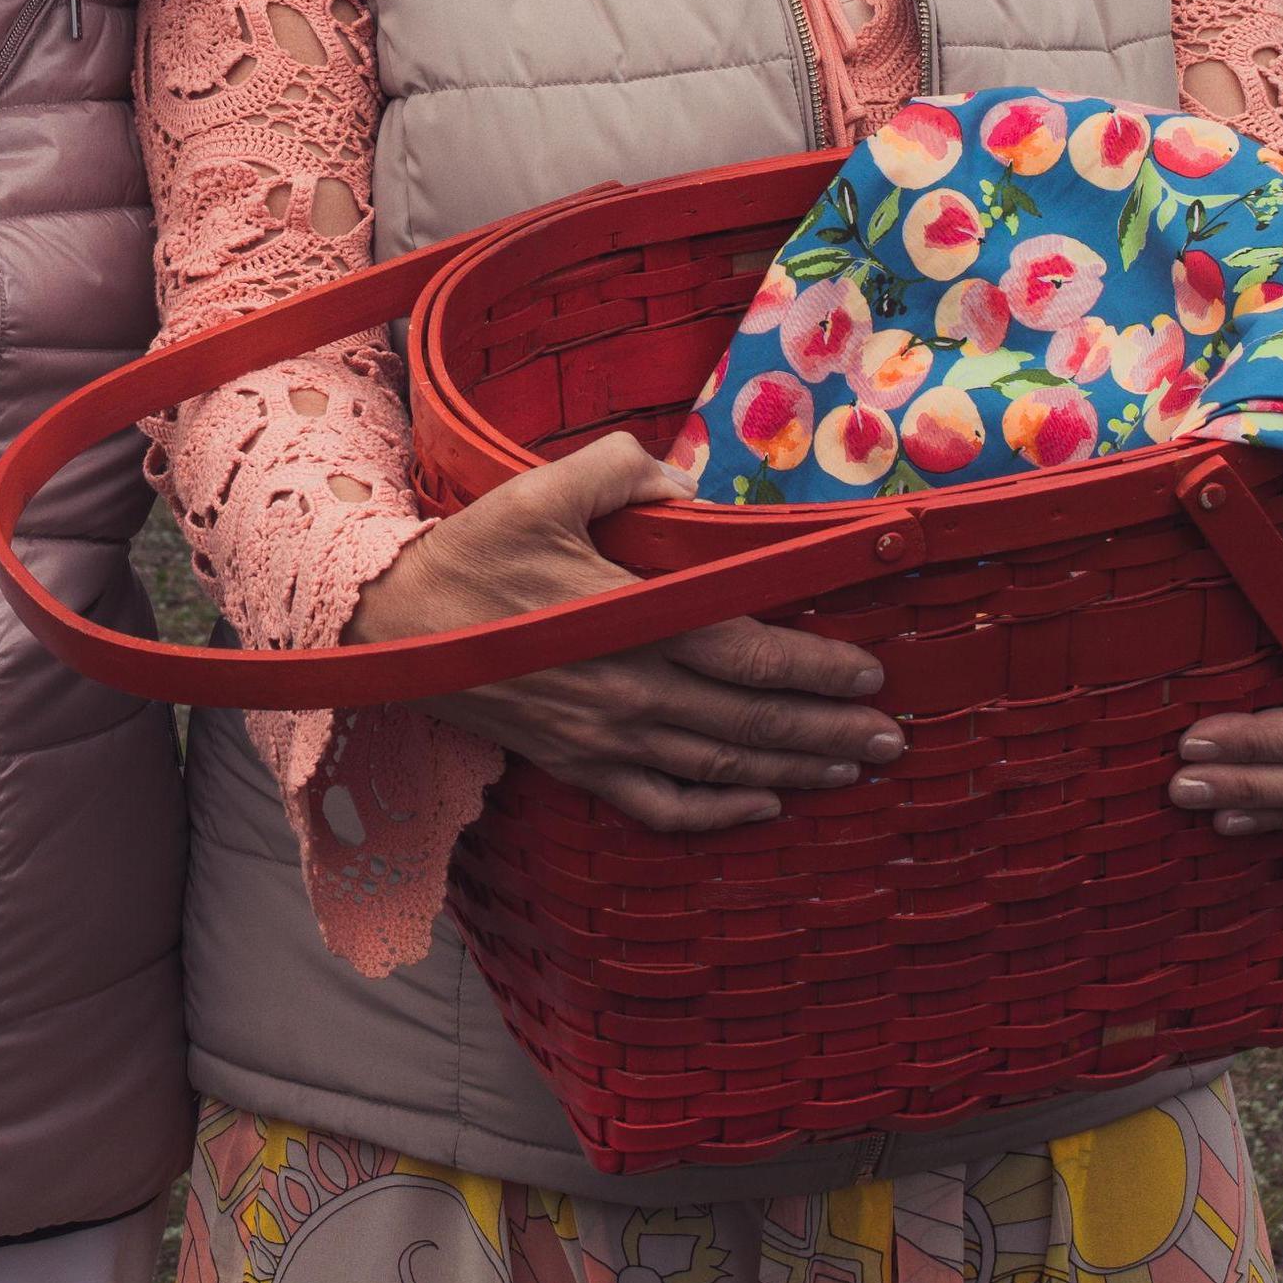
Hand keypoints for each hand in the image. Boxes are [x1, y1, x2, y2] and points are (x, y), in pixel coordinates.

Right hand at [354, 434, 903, 834]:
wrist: (389, 627)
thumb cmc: (469, 553)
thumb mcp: (539, 488)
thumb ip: (621, 469)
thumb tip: (686, 482)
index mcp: (630, 622)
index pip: (747, 653)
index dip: (816, 669)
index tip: (872, 674)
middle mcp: (628, 692)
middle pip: (751, 721)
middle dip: (830, 730)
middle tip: (893, 736)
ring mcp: (603, 739)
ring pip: (719, 766)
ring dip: (795, 769)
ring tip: (853, 769)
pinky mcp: (576, 765)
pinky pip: (659, 806)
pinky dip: (717, 813)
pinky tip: (762, 805)